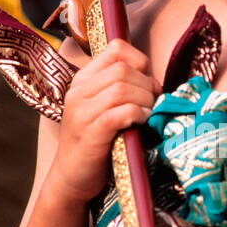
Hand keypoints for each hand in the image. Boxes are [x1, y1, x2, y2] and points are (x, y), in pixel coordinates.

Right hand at [47, 38, 161, 203]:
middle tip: (153, 102)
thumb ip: (120, 88)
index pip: (116, 49)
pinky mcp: (90, 133)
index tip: (148, 83)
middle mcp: (78, 91)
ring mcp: (81, 112)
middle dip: (146, 84)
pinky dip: (137, 113)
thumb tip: (155, 80)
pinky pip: (119, 112)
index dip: (140, 61)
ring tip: (148, 113)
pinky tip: (142, 122)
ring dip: (144, 100)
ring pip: (121, 88)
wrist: (72, 178)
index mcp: (83, 80)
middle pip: (122, 69)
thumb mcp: (103, 108)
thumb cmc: (96, 142)